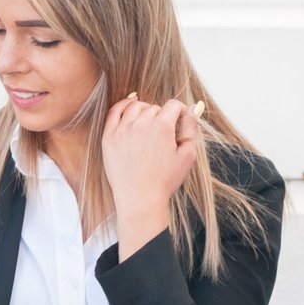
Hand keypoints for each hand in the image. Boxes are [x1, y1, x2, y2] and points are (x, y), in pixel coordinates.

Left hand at [101, 95, 200, 259]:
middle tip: (164, 133)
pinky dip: (123, 105)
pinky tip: (129, 106)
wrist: (140, 199)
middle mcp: (141, 124)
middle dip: (162, 116)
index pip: (173, 105)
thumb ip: (191, 129)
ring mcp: (122, 129)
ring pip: (135, 106)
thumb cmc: (165, 181)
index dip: (180, 111)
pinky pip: (114, 111)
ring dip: (145, 110)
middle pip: (155, 107)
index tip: (179, 120)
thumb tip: (194, 108)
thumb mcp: (187, 155)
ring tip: (149, 123)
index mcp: (162, 127)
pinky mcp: (109, 137)